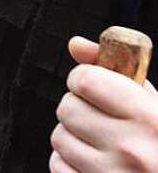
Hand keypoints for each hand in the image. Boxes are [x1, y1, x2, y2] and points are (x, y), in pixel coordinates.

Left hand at [50, 37, 157, 172]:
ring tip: (99, 142)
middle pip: (67, 108)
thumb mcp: (156, 104)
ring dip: (72, 136)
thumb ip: (119, 71)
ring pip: (59, 138)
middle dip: (77, 107)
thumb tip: (75, 44)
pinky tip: (93, 163)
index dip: (83, 78)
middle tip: (98, 116)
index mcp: (149, 119)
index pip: (86, 80)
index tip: (91, 85)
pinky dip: (68, 162)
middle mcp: (130, 148)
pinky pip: (58, 166)